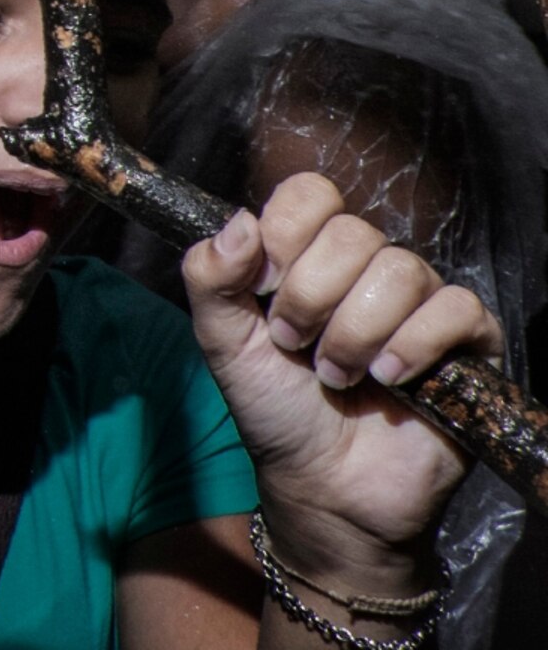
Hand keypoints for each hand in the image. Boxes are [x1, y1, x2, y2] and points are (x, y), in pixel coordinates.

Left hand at [184, 172, 501, 585]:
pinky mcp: (468, 340)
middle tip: (296, 345)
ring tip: (337, 376)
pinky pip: (456, 307)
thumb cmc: (275, 408)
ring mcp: (419, 301)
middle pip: (353, 234)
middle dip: (313, 298)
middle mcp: (368, 268)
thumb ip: (210, 277)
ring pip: (402, 270)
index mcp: (310, 255)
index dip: (286, 235)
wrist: (323, 484)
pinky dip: (415, 345)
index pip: (310, 194)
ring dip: (356, 333)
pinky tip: (390, 379)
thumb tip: (239, 220)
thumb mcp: (223, 341)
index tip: (265, 289)